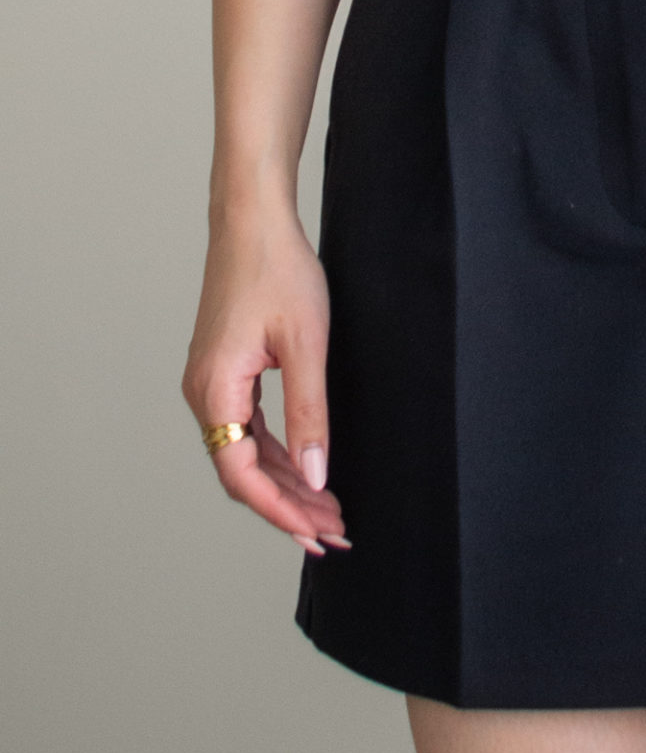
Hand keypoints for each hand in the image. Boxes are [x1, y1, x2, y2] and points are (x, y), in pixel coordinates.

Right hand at [181, 207, 348, 556]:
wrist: (252, 218)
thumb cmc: (278, 268)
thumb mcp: (306, 343)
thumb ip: (310, 413)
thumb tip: (317, 476)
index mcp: (215, 389)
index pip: (242, 474)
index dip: (280, 512)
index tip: (317, 534)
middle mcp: (203, 393)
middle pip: (243, 471)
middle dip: (289, 506)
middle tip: (335, 532)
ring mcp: (211, 382)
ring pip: (246, 453)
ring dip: (286, 483)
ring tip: (328, 510)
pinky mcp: (224, 371)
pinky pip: (247, 428)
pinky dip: (278, 453)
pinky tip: (308, 469)